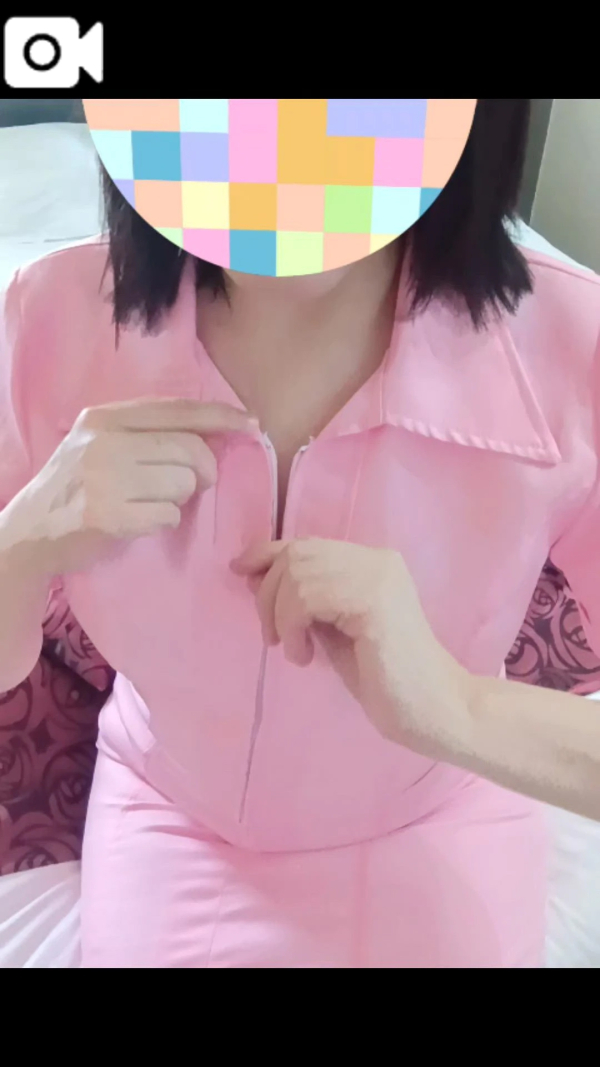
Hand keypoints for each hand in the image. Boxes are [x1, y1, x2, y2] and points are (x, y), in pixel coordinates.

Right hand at [4, 398, 256, 574]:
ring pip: (183, 484)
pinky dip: (162, 522)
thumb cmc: (77, 487)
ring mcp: (105, 478)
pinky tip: (138, 521)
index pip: (176, 410)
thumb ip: (146, 433)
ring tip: (149, 503)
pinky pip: (168, 516)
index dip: (219, 416)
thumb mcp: (100, 443)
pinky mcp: (109, 516)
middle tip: (195, 484)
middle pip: (190, 449)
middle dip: (203, 470)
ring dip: (178, 500)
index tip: (250, 423)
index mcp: (105, 418)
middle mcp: (105, 441)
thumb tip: (213, 431)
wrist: (30, 531)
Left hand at [233, 538, 469, 749]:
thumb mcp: (333, 630)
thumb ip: (305, 601)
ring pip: (296, 574)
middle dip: (268, 596)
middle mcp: (376, 559)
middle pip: (295, 554)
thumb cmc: (384, 679)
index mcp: (371, 563)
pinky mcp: (373, 599)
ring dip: (281, 617)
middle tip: (275, 638)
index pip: (306, 543)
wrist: (433, 709)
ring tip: (298, 652)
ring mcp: (377, 575)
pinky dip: (293, 627)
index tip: (239, 571)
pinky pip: (307, 596)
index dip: (265, 552)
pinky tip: (306, 656)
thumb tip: (253, 575)